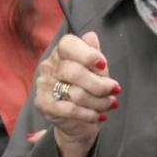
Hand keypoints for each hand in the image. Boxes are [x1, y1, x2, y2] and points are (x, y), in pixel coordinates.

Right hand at [34, 32, 119, 156]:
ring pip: (76, 93)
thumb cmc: (89, 89)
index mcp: (61, 52)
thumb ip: (94, 55)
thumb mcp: (97, 70)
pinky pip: (70, 109)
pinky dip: (89, 114)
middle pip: (74, 71)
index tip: (103, 65)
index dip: (87, 54)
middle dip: (99, 84)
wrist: (79, 120)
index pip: (68, 44)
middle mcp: (49, 66)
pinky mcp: (43, 104)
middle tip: (114, 90)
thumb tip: (91, 36)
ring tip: (110, 103)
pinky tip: (99, 116)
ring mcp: (44, 85)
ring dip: (99, 101)